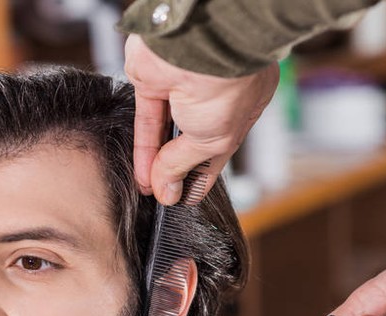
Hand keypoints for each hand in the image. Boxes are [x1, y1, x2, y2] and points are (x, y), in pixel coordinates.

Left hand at [124, 34, 279, 204]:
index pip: (220, 148)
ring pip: (165, 132)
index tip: (189, 198)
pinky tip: (142, 173)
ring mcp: (182, 88)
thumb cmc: (227, 86)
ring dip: (157, 163)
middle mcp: (214, 97)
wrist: (200, 47)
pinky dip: (143, 147)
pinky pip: (147, 120)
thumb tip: (167, 190)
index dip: (203, 175)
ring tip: (151, 190)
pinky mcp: (153, 80)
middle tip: (167, 198)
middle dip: (178, 170)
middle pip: (190, 142)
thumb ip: (184, 165)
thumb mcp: (213, 140)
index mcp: (243, 106)